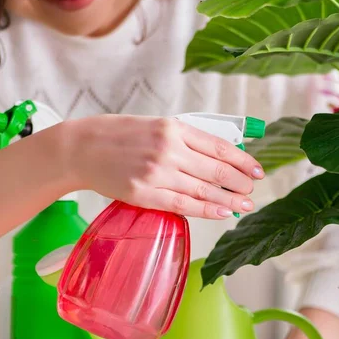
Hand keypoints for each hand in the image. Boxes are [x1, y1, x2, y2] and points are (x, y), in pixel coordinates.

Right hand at [66, 114, 263, 218]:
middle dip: (240, 182)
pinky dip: (207, 210)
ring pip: (204, 190)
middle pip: (216, 169)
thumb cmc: (118, 135)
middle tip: (252, 189)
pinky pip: (183, 204)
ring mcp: (157, 173)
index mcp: (173, 128)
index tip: (257, 170)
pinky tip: (223, 212)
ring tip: (246, 204)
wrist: (82, 148)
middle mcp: (168, 149)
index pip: (219, 146)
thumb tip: (216, 155)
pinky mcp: (144, 194)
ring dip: (230, 199)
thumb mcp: (155, 125)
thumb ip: (184, 139)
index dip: (242, 160)